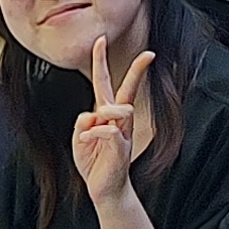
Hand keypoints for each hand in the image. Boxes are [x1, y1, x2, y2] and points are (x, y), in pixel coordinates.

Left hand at [70, 41, 154, 210]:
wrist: (103, 188)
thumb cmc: (93, 162)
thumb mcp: (79, 139)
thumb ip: (82, 122)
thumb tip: (92, 114)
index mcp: (105, 113)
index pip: (105, 82)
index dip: (100, 61)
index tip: (100, 39)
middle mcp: (118, 119)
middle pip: (129, 89)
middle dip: (138, 71)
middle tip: (149, 54)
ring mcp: (122, 132)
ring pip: (119, 108)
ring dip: (104, 113)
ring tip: (90, 130)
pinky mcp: (121, 147)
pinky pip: (109, 130)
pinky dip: (93, 133)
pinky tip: (85, 141)